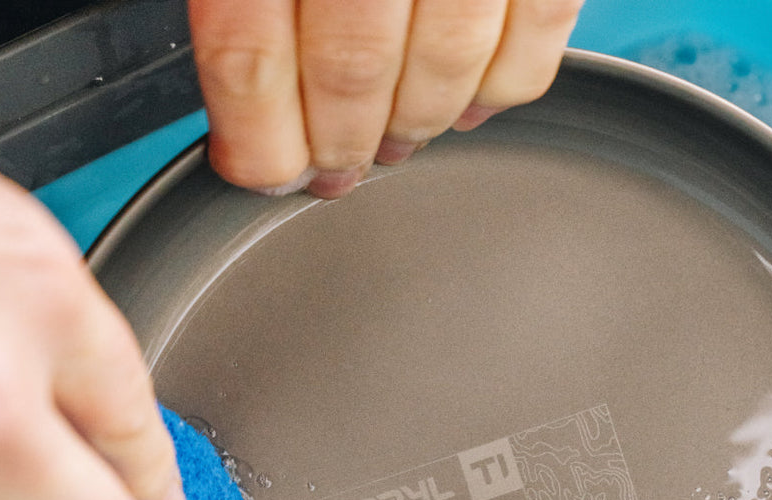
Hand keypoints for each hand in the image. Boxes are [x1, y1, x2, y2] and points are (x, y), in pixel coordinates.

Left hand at [188, 0, 581, 196]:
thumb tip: (245, 91)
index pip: (249, 54)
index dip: (253, 138)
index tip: (257, 173)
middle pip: (349, 74)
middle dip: (334, 143)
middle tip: (330, 170)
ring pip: (440, 74)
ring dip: (409, 128)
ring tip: (390, 142)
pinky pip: (526, 57)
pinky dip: (495, 96)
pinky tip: (465, 105)